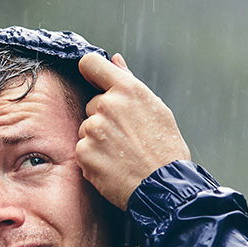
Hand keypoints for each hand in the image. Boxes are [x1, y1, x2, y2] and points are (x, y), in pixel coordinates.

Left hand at [75, 52, 190, 209]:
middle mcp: (107, 105)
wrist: (163, 186)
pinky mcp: (84, 153)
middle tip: (125, 137)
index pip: (91, 64)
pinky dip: (94, 159)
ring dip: (98, 140)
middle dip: (103, 118)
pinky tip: (113, 166)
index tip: (93, 80)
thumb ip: (129, 82)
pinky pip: (82, 150)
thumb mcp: (155, 108)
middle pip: (92, 104)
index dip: (90, 71)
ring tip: (121, 154)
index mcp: (127, 90)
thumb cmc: (165, 148)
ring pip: (87, 129)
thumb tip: (114, 60)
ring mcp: (93, 129)